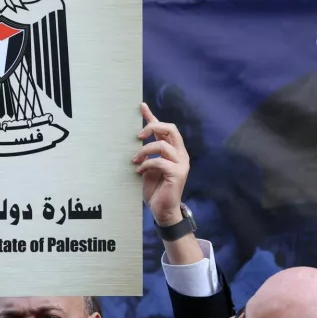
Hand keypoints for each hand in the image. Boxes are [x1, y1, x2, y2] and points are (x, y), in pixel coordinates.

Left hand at [133, 103, 187, 226]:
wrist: (163, 210)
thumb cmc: (155, 190)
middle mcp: (181, 154)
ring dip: (144, 151)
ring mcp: (181, 163)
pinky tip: (140, 171)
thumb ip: (147, 153)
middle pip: (171, 129)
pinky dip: (146, 164)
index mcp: (174, 150)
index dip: (152, 116)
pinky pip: (160, 161)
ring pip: (163, 145)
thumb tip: (137, 140)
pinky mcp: (178, 173)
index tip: (141, 106)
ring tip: (135, 160)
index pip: (165, 128)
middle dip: (153, 127)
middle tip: (138, 136)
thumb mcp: (148, 167)